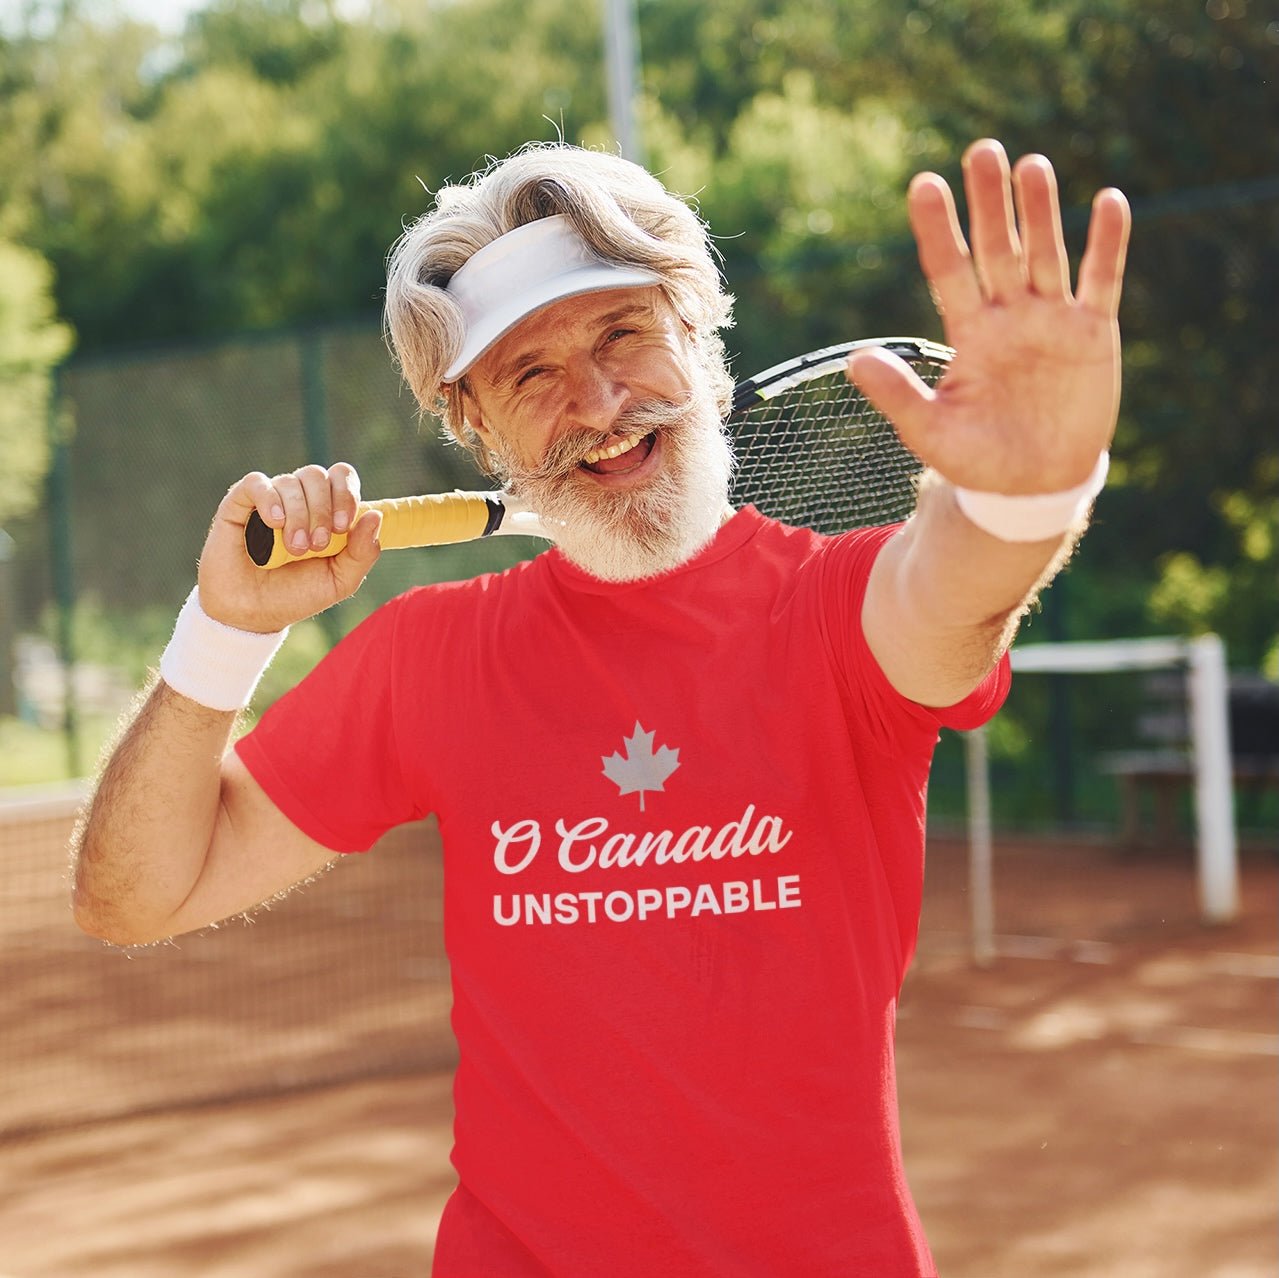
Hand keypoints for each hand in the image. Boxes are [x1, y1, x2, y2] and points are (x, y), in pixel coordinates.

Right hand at [197, 463, 381, 632]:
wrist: (254, 614)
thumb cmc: (297, 595)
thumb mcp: (339, 581)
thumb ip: (362, 552)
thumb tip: (376, 516)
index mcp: (326, 510)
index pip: (342, 476)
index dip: (346, 493)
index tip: (344, 526)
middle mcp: (299, 499)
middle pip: (317, 475)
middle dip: (323, 509)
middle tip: (318, 544)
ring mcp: (269, 500)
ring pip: (290, 481)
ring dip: (299, 514)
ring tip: (295, 548)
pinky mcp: (238, 505)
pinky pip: (256, 483)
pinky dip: (269, 498)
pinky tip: (275, 522)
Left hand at [848, 138, 1130, 494]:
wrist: (1032, 487)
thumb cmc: (976, 461)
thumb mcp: (930, 432)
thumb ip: (898, 394)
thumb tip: (854, 359)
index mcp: (968, 333)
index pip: (949, 269)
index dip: (938, 229)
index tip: (923, 184)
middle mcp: (1008, 316)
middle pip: (997, 248)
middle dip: (990, 202)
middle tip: (982, 150)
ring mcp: (1051, 320)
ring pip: (1045, 254)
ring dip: (1041, 212)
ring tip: (1031, 165)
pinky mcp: (1093, 333)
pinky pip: (1102, 280)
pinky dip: (1108, 243)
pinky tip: (1109, 201)